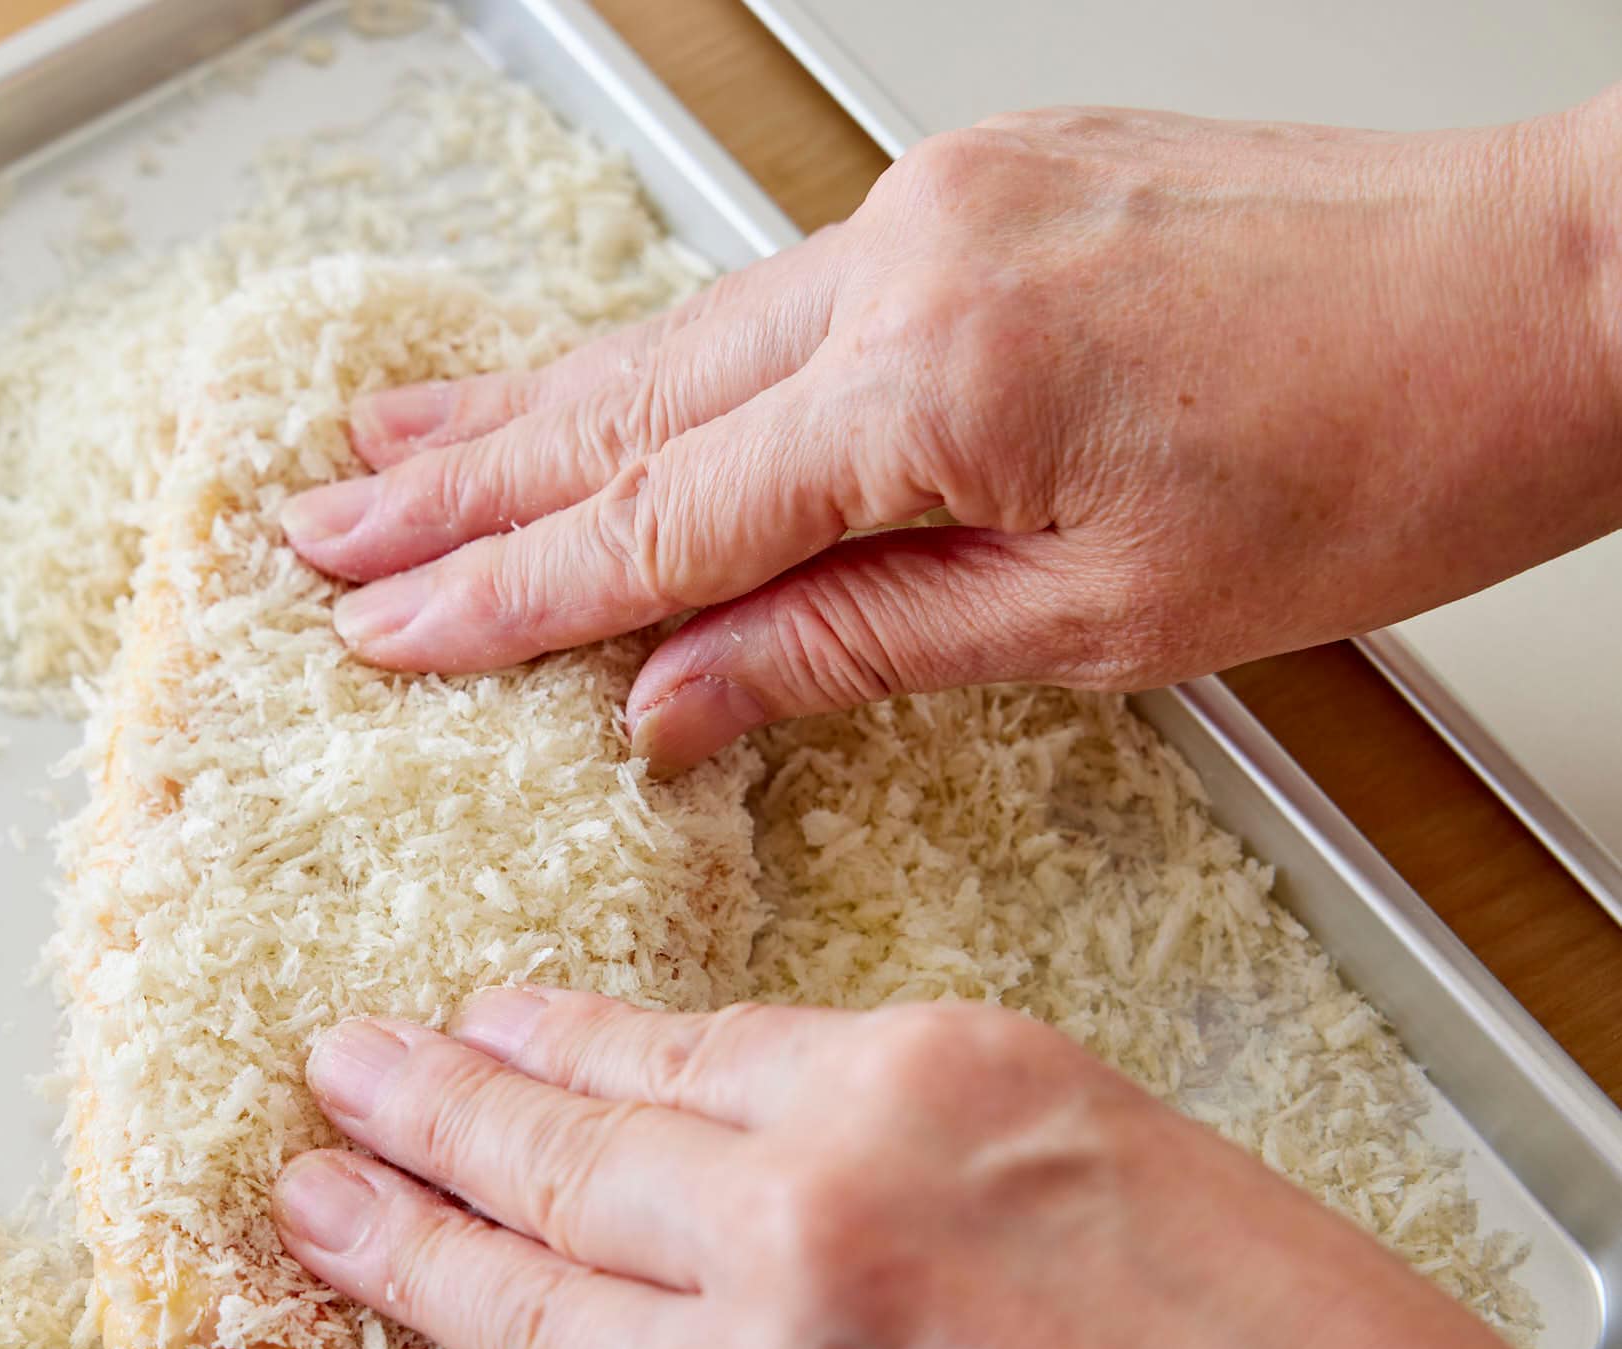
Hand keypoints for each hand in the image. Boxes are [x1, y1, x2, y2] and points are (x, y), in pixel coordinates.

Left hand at [271, 989, 1621, 1348]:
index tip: (466, 1024)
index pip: (649, 1051)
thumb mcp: (1099, 1134)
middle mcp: (798, 1235)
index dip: (533, 1038)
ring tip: (321, 1211)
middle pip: (544, 1165)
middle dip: (411, 1117)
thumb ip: (884, 1110)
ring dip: (399, 1256)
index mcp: (901, 1093)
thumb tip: (713, 1104)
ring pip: (517, 1317)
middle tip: (330, 1081)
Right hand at [280, 96, 1621, 769]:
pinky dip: (655, 351)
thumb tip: (677, 701)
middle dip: (452, 478)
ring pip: (679, 332)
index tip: (379, 627)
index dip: (502, 589)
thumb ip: (859, 645)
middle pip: (623, 403)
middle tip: (313, 525)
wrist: (1554, 284)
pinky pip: (768, 287)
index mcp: (937, 385)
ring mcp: (940, 205)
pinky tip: (583, 375)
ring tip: (388, 443)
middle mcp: (909, 263)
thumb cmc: (1387, 453)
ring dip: (521, 404)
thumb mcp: (1109, 618)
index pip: (655, 518)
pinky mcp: (980, 184)